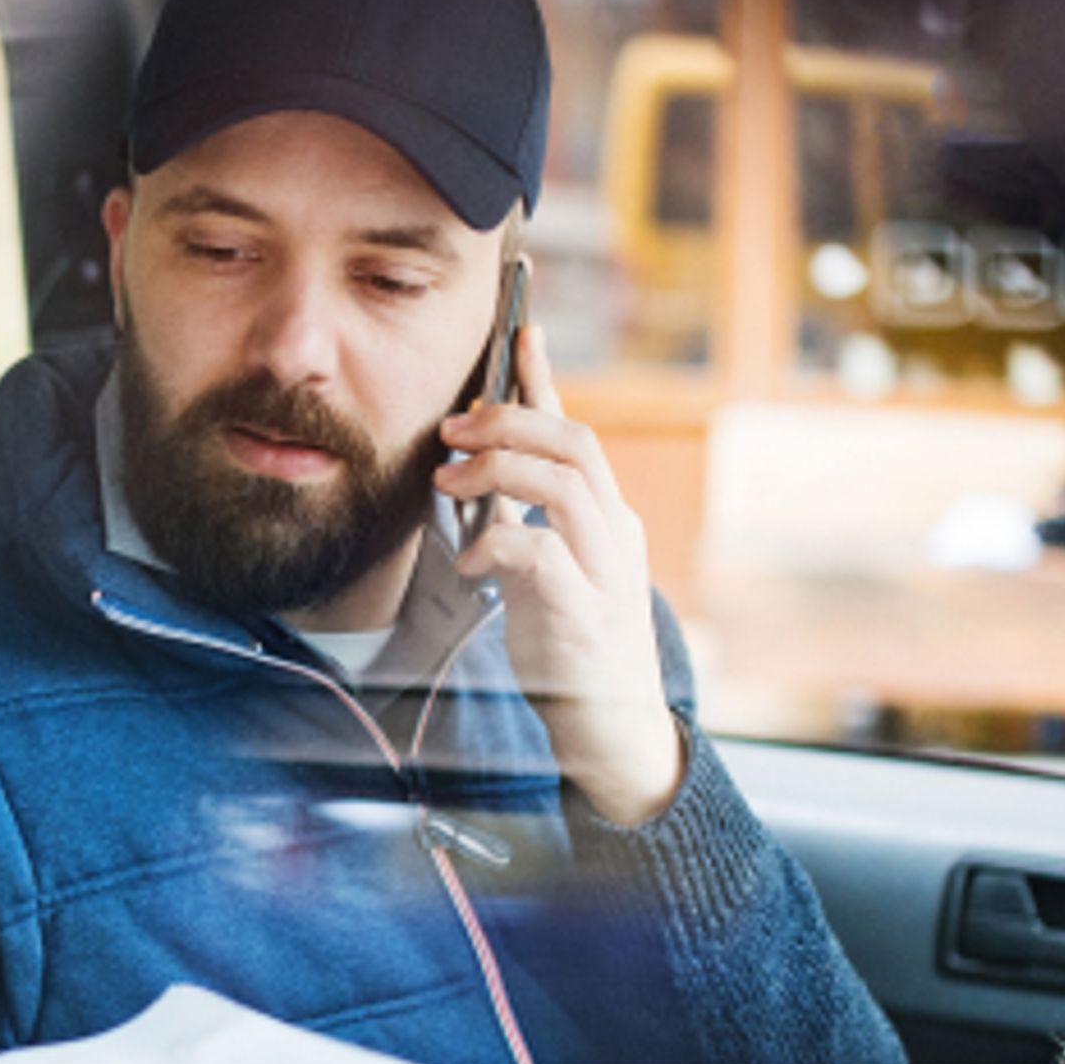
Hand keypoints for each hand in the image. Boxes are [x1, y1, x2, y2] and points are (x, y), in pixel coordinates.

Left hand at [431, 310, 686, 824]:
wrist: (614, 734)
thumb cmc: (572, 651)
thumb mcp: (545, 575)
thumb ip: (521, 526)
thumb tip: (473, 479)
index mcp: (606, 520)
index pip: (577, 433)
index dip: (546, 380)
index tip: (520, 330)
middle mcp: (616, 536)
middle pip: (575, 445)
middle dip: (509, 422)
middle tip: (452, 429)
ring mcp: (607, 575)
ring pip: (563, 486)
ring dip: (499, 471)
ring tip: (449, 482)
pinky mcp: (584, 616)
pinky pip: (542, 556)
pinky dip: (500, 545)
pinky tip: (475, 562)